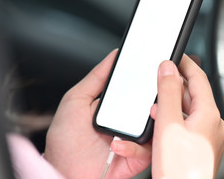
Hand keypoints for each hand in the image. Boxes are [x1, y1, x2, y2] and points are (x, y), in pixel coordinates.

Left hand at [44, 50, 150, 178]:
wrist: (63, 173)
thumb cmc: (66, 142)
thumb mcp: (76, 100)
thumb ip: (96, 77)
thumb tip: (114, 56)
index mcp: (119, 105)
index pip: (142, 87)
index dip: (152, 78)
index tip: (159, 67)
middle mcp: (131, 120)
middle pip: (155, 104)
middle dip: (160, 96)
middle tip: (159, 90)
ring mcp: (136, 139)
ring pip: (159, 125)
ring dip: (154, 118)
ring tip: (148, 113)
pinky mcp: (139, 157)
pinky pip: (149, 149)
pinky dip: (135, 146)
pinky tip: (117, 145)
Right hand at [150, 55, 223, 177]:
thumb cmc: (180, 171)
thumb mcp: (168, 124)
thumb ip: (168, 92)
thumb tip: (168, 68)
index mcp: (210, 115)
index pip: (199, 78)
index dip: (185, 63)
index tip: (174, 54)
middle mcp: (213, 125)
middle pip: (192, 96)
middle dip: (172, 88)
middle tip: (157, 82)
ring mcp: (207, 139)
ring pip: (187, 113)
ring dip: (169, 107)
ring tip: (153, 109)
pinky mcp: (198, 150)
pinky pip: (186, 128)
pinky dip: (172, 123)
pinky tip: (159, 128)